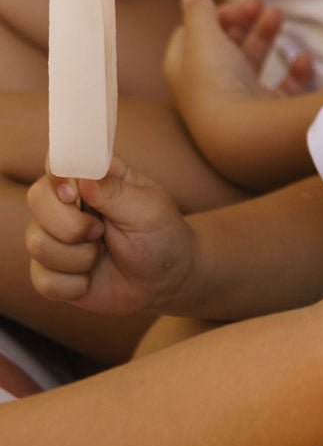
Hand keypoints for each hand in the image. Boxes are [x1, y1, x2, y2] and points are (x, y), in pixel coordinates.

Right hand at [25, 156, 194, 315]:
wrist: (163, 282)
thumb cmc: (160, 235)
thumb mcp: (148, 210)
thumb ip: (115, 192)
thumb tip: (83, 180)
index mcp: (92, 177)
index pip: (58, 161)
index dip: (58, 176)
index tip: (74, 194)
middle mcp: (67, 202)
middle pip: (37, 198)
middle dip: (71, 225)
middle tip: (101, 230)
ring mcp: (55, 236)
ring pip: (37, 243)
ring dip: (78, 257)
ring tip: (102, 253)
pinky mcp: (49, 272)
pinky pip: (43, 280)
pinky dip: (73, 285)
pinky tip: (91, 279)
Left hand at [163, 0, 315, 186]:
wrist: (243, 136)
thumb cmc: (215, 82)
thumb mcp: (202, 37)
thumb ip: (198, 11)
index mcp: (185, 69)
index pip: (190, 35)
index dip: (210, 15)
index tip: (231, 5)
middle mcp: (209, 86)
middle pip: (225, 45)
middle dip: (242, 20)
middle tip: (258, 4)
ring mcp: (238, 101)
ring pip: (252, 60)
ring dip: (265, 34)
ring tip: (277, 15)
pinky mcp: (266, 113)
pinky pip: (282, 88)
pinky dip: (293, 71)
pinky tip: (301, 59)